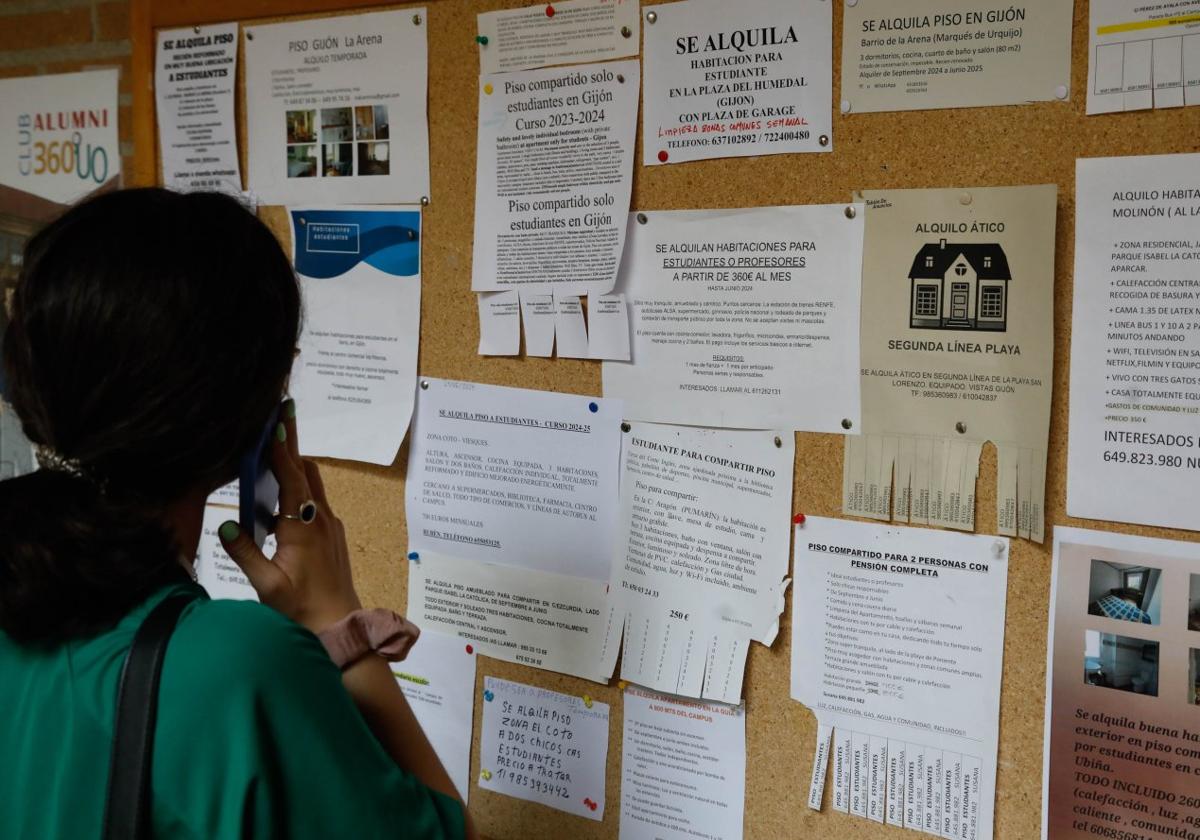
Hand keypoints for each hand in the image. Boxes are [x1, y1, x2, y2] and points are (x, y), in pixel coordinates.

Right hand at [219, 400, 361, 633]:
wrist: (340, 627)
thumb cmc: (302, 610)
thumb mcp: (267, 586)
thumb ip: (245, 554)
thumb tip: (225, 526)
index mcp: (304, 528)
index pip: (293, 479)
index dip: (283, 450)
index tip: (277, 422)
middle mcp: (322, 520)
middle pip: (306, 472)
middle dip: (291, 445)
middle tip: (280, 416)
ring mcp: (330, 526)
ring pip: (313, 485)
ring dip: (295, 466)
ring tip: (276, 446)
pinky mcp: (332, 535)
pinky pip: (315, 501)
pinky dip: (299, 488)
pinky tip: (280, 496)